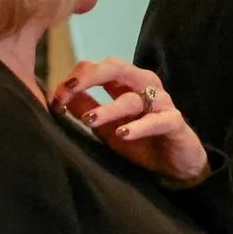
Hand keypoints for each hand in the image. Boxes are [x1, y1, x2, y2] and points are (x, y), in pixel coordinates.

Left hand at [51, 58, 209, 186]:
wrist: (175, 165)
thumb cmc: (141, 142)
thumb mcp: (107, 128)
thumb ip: (87, 111)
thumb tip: (61, 99)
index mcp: (126, 83)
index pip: (98, 68)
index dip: (76, 78)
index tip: (56, 97)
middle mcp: (143, 85)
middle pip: (116, 68)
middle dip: (90, 76)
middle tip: (69, 90)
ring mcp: (161, 102)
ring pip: (132, 98)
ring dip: (109, 109)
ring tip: (91, 120)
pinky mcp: (174, 122)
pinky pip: (157, 120)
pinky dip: (139, 126)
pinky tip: (123, 133)